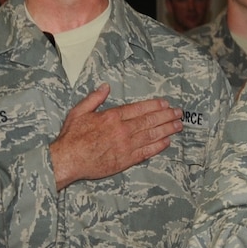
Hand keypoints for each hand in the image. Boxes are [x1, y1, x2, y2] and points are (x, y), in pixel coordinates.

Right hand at [48, 85, 182, 188]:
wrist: (68, 160)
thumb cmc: (72, 136)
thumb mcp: (79, 111)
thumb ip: (94, 98)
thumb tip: (105, 86)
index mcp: (112, 117)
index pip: (139, 109)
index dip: (154, 106)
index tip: (165, 104)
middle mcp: (122, 130)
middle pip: (150, 121)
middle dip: (167, 116)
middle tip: (179, 113)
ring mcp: (126, 146)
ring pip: (152, 136)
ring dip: (167, 130)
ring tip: (178, 125)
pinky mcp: (125, 160)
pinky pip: (146, 152)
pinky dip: (158, 147)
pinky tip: (167, 142)